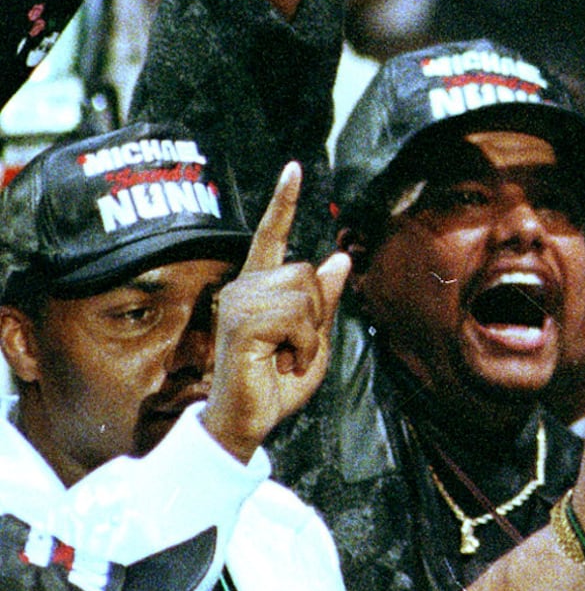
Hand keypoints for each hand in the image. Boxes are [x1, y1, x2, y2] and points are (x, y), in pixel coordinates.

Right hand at [202, 163, 349, 461]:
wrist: (249, 421)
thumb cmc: (276, 385)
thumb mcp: (314, 339)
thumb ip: (324, 301)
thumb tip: (340, 257)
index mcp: (260, 287)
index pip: (272, 236)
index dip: (284, 201)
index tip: (294, 168)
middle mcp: (244, 287)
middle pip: (305, 271)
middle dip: (316, 314)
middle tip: (294, 349)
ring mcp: (238, 302)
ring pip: (303, 292)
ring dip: (309, 334)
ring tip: (286, 357)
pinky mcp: (240, 322)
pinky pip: (295, 317)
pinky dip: (302, 345)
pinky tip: (283, 363)